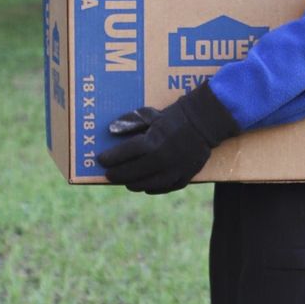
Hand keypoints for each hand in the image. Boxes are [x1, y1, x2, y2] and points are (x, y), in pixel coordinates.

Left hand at [97, 83, 238, 193]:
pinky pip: (163, 188)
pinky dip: (152, 188)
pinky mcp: (184, 177)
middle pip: (131, 173)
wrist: (204, 123)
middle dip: (116, 174)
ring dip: (132, 184)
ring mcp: (173, 171)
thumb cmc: (174, 116)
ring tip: (125, 181)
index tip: (100, 160)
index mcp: (151, 143)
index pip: (122, 155)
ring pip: (146, 184)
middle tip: (108, 174)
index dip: (109, 159)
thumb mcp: (150, 115)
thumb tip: (111, 131)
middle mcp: (160, 160)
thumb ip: (130, 123)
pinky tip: (144, 186)